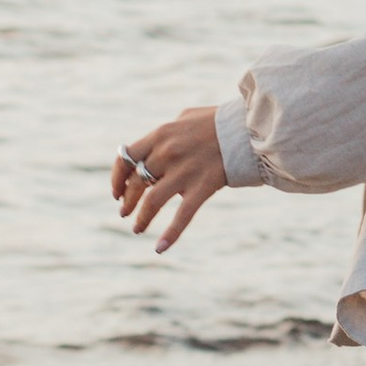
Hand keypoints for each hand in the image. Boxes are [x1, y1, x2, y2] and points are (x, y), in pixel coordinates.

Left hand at [112, 106, 227, 253]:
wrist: (248, 129)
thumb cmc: (218, 122)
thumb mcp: (186, 118)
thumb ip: (168, 132)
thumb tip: (157, 144)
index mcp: (160, 135)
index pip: (126, 159)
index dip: (117, 178)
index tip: (116, 192)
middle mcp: (167, 153)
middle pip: (136, 183)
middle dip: (127, 201)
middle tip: (124, 213)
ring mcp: (184, 172)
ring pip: (152, 202)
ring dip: (141, 218)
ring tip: (137, 228)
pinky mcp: (202, 187)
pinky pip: (182, 216)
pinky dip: (169, 235)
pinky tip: (159, 248)